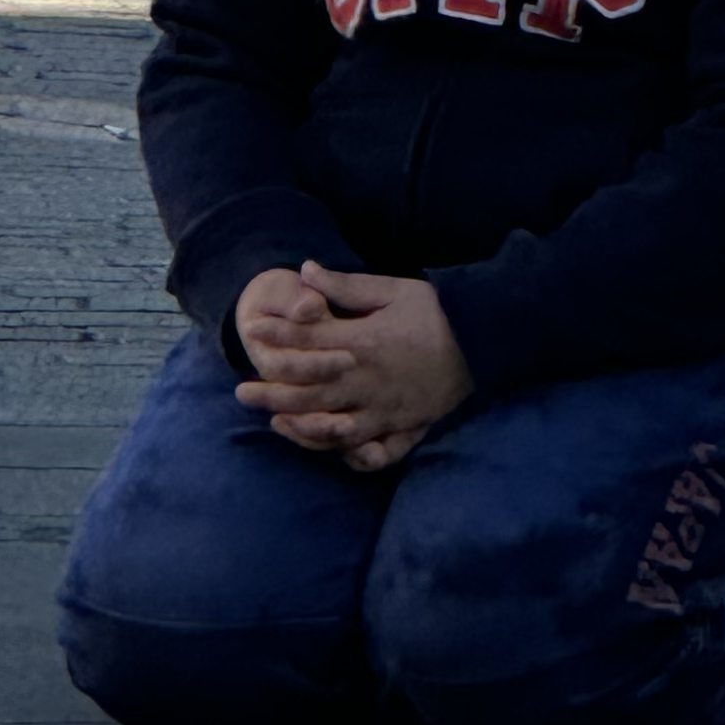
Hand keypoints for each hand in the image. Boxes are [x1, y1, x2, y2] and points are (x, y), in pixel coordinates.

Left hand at [235, 261, 472, 460]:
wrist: (484, 341)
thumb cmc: (437, 312)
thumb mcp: (393, 289)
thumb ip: (346, 285)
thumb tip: (305, 270)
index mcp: (363, 343)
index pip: (310, 340)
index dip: (277, 334)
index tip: (252, 328)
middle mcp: (368, 380)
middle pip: (310, 390)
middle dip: (272, 391)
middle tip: (240, 393)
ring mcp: (384, 408)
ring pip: (334, 424)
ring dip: (300, 426)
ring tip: (274, 422)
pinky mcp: (403, 426)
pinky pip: (374, 450)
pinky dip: (350, 454)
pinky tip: (328, 448)